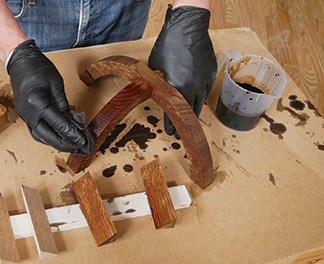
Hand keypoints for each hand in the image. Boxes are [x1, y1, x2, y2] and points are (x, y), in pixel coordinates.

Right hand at [7, 40, 93, 153]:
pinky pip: (35, 131)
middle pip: (47, 137)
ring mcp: (24, 116)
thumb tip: (72, 121)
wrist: (20, 62)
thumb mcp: (56, 84)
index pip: (59, 124)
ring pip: (40, 137)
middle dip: (64, 145)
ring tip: (70, 145)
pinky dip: (47, 136)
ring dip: (55, 143)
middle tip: (79, 147)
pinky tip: (58, 137)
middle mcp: (29, 113)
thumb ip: (64, 104)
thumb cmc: (39, 68)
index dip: (73, 134)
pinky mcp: (24, 115)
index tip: (84, 141)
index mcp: (38, 103)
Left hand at [148, 4, 216, 137]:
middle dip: (184, 124)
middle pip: (190, 113)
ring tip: (188, 120)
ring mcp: (204, 81)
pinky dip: (199, 97)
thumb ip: (157, 84)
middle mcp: (193, 87)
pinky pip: (205, 91)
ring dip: (193, 112)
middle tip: (180, 133)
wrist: (187, 28)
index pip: (174, 112)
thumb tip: (155, 94)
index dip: (171, 124)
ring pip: (200, 103)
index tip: (170, 133)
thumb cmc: (168, 45)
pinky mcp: (210, 75)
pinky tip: (194, 99)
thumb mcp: (155, 68)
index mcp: (177, 87)